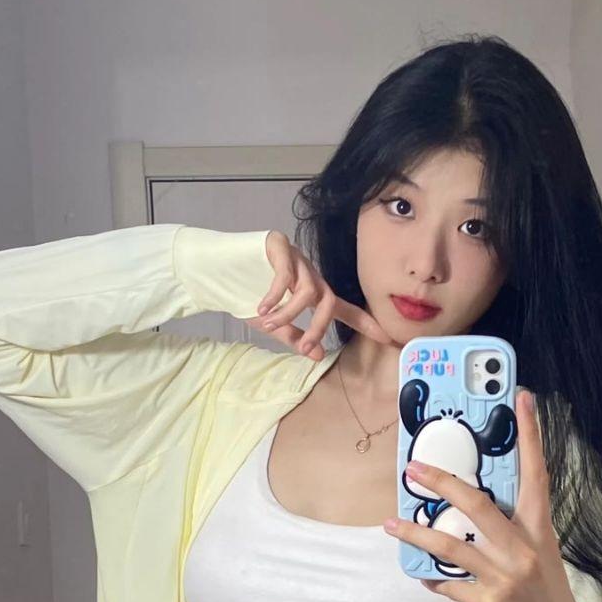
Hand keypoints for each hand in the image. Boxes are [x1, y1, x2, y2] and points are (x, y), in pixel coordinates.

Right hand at [244, 230, 393, 360]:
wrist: (213, 270)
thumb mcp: (272, 323)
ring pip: (307, 290)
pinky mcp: (278, 246)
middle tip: (304, 347)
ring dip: (290, 313)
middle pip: (328, 301)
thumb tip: (316, 355)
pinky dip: (276, 295)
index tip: (388, 338)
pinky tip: (262, 308)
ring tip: (268, 324)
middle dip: (319, 327)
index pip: (343, 308)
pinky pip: (286, 274)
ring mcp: (296, 257)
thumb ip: (294, 337)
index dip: (365, 322)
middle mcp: (308, 272)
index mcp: (310, 290)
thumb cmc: (243, 294)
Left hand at [384, 387, 597, 601]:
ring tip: (393, 525)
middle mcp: (523, 549)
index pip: (536, 473)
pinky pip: (448, 585)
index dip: (530, 434)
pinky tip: (422, 573)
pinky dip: (432, 578)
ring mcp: (505, 578)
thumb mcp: (540, 552)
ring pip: (450, 547)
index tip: (522, 397)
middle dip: (442, 483)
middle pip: (477, 505)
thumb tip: (471, 505)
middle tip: (414, 469)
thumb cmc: (545, 591)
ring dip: (416, 534)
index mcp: (540, 529)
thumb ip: (512, 528)